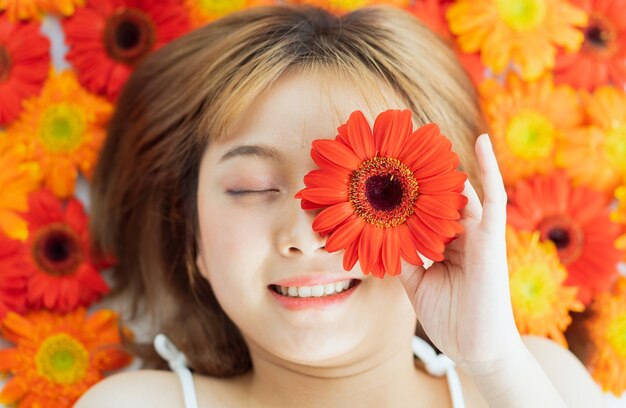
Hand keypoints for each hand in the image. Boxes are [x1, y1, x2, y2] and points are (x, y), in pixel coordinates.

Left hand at [399, 133, 522, 376]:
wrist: (475, 348)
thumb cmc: (449, 317)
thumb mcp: (415, 282)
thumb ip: (402, 255)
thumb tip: (378, 234)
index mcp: (444, 243)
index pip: (424, 208)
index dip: (406, 189)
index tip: (383, 168)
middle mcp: (461, 233)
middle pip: (439, 194)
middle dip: (418, 172)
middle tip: (394, 146)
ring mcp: (477, 233)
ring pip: (460, 190)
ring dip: (444, 163)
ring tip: (425, 133)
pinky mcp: (491, 237)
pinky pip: (493, 197)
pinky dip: (489, 169)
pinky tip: (482, 139)